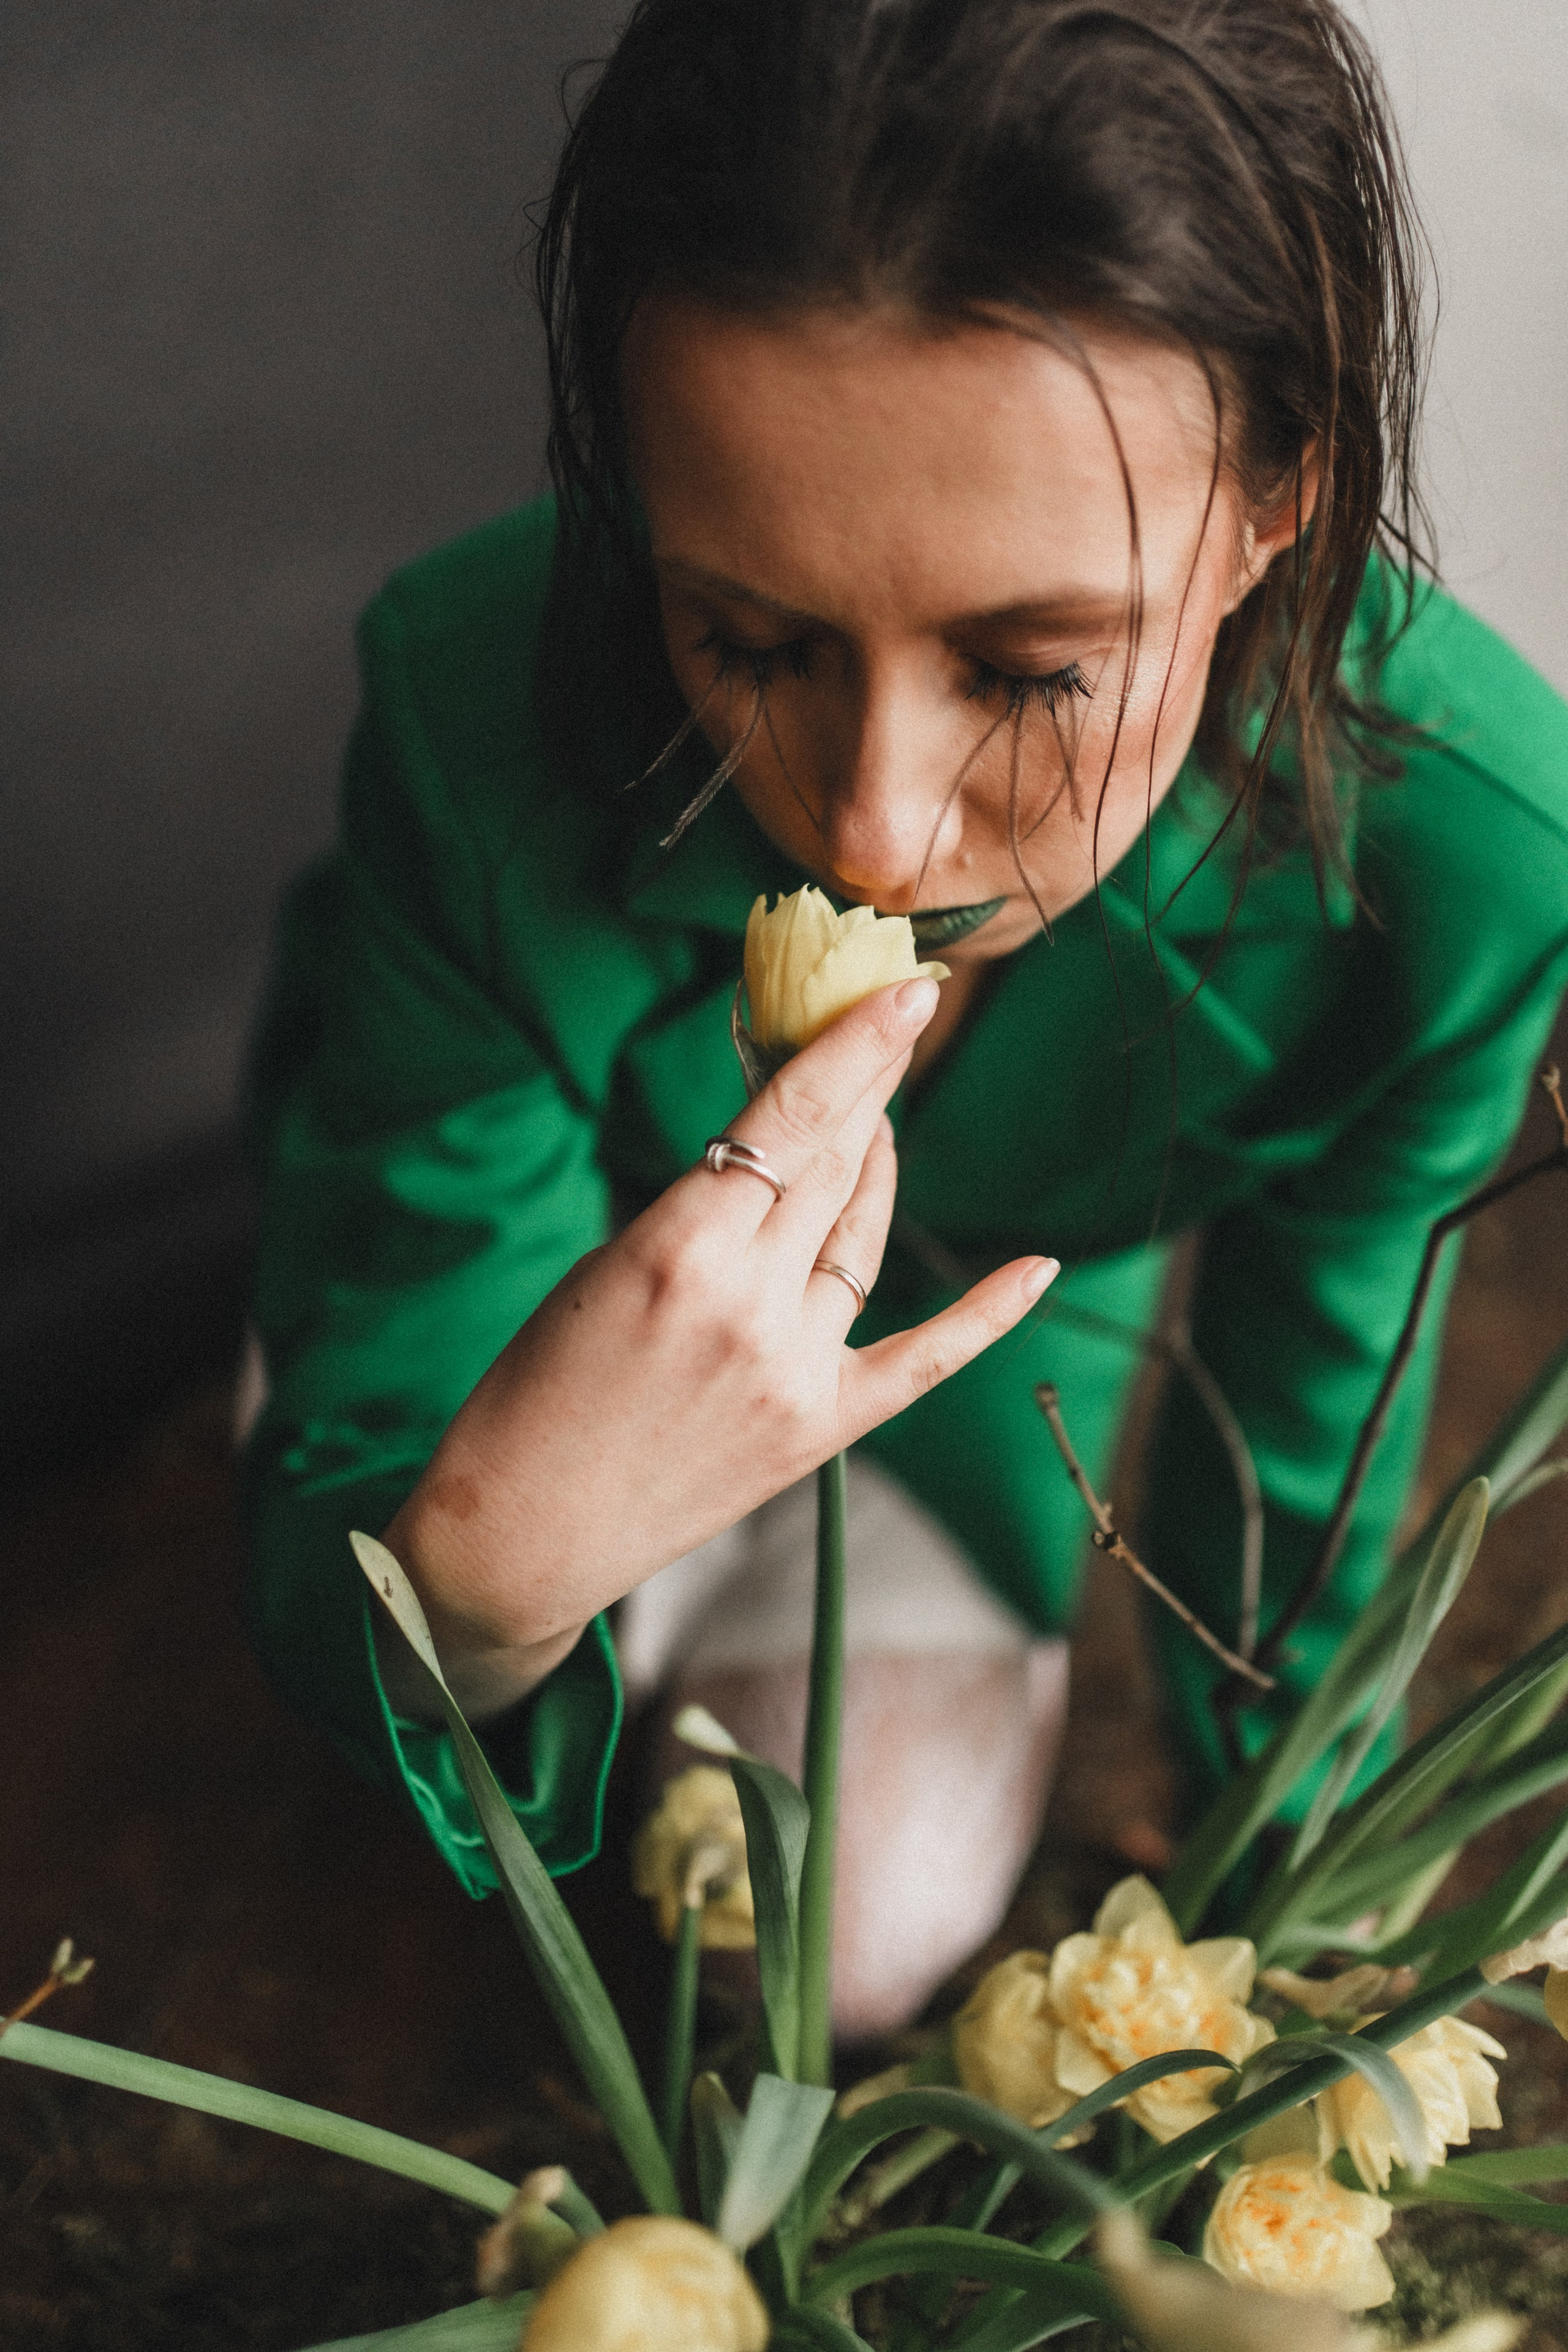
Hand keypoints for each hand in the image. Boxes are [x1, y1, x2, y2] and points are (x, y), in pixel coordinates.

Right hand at [381, 975, 1056, 1717]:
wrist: (521, 1532)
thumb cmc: (539, 1385)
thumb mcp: (607, 1262)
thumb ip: (699, 1204)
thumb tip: (775, 1132)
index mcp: (679, 1250)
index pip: (789, 1121)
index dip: (853, 1047)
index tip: (902, 988)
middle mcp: (750, 1304)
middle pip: (831, 1163)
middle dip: (866, 1085)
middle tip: (893, 1021)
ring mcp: (795, 1369)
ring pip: (861, 1234)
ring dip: (876, 1162)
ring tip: (877, 1112)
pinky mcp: (822, 1430)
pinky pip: (925, 1358)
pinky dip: (986, 1312)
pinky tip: (1040, 1266)